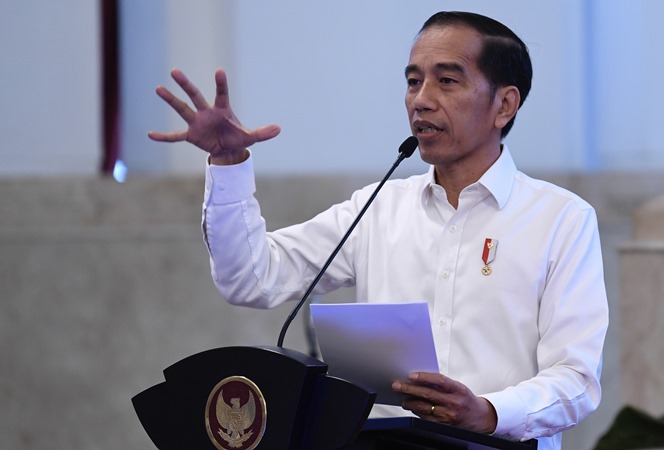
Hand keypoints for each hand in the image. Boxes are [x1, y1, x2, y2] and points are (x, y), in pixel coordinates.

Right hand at [148, 68, 280, 164]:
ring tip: (158, 88)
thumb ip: (262, 133)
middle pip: (195, 95)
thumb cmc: (238, 137)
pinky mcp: (191, 135)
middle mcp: (207, 112)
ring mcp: (197, 123)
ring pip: (182, 109)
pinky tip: (150, 134)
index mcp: (222, 110)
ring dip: (171, 100)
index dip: (221, 83)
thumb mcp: (251, 137)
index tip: (219, 71)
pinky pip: (175, 136)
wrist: (228, 149)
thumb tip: (279, 129)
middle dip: (185, 85)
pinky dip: (164, 137)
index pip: (222, 94)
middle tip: (175, 71)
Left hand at [392, 372, 496, 433]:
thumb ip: (442, 384)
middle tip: (397, 385)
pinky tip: (411, 407)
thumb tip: (420, 378)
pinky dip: (417, 411)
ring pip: (425, 408)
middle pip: (428, 394)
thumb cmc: (465, 399)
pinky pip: (427, 417)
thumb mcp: (458, 387)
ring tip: (402, 398)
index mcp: (458, 389)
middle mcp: (454, 402)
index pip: (439, 381)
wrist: (479, 417)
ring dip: (411, 402)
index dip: (424, 377)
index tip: (411, 375)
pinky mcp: (444, 424)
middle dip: (410, 389)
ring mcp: (449, 415)